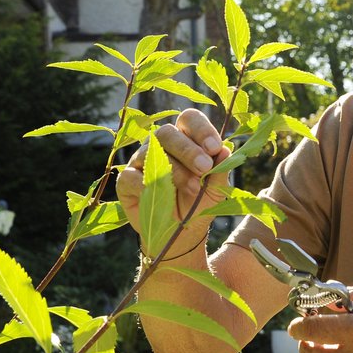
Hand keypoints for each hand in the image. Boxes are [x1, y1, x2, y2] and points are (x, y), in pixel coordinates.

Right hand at [116, 108, 231, 246]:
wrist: (181, 232)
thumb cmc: (199, 203)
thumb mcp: (216, 190)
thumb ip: (221, 170)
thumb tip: (227, 150)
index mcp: (186, 139)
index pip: (189, 120)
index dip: (201, 130)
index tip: (215, 148)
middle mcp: (161, 145)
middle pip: (167, 132)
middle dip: (188, 149)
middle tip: (204, 167)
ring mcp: (141, 161)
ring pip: (150, 152)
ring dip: (175, 170)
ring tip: (193, 188)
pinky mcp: (125, 180)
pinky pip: (131, 176)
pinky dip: (148, 185)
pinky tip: (162, 196)